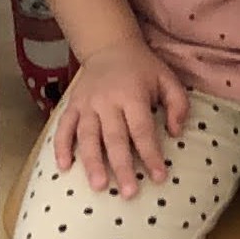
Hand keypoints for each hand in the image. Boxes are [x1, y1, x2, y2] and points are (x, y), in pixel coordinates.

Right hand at [52, 35, 190, 196]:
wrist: (109, 46)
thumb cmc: (142, 68)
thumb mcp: (167, 78)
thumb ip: (178, 104)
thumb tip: (176, 132)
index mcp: (132, 94)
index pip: (142, 129)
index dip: (151, 154)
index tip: (158, 177)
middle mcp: (107, 100)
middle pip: (114, 137)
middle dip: (122, 166)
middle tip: (128, 192)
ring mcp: (86, 103)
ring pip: (87, 136)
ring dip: (91, 162)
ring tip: (98, 186)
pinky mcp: (72, 105)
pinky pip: (63, 127)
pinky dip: (61, 147)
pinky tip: (64, 167)